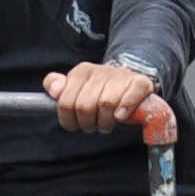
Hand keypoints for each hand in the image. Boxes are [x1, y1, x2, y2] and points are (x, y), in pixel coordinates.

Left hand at [45, 61, 160, 133]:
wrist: (129, 83)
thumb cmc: (98, 92)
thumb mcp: (74, 88)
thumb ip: (55, 85)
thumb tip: (54, 90)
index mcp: (82, 71)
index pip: (66, 102)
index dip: (69, 120)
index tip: (75, 123)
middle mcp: (101, 70)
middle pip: (85, 106)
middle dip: (87, 123)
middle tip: (92, 125)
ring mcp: (122, 75)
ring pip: (106, 103)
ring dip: (105, 122)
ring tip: (106, 123)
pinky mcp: (140, 82)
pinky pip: (131, 95)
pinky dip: (125, 108)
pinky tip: (120, 116)